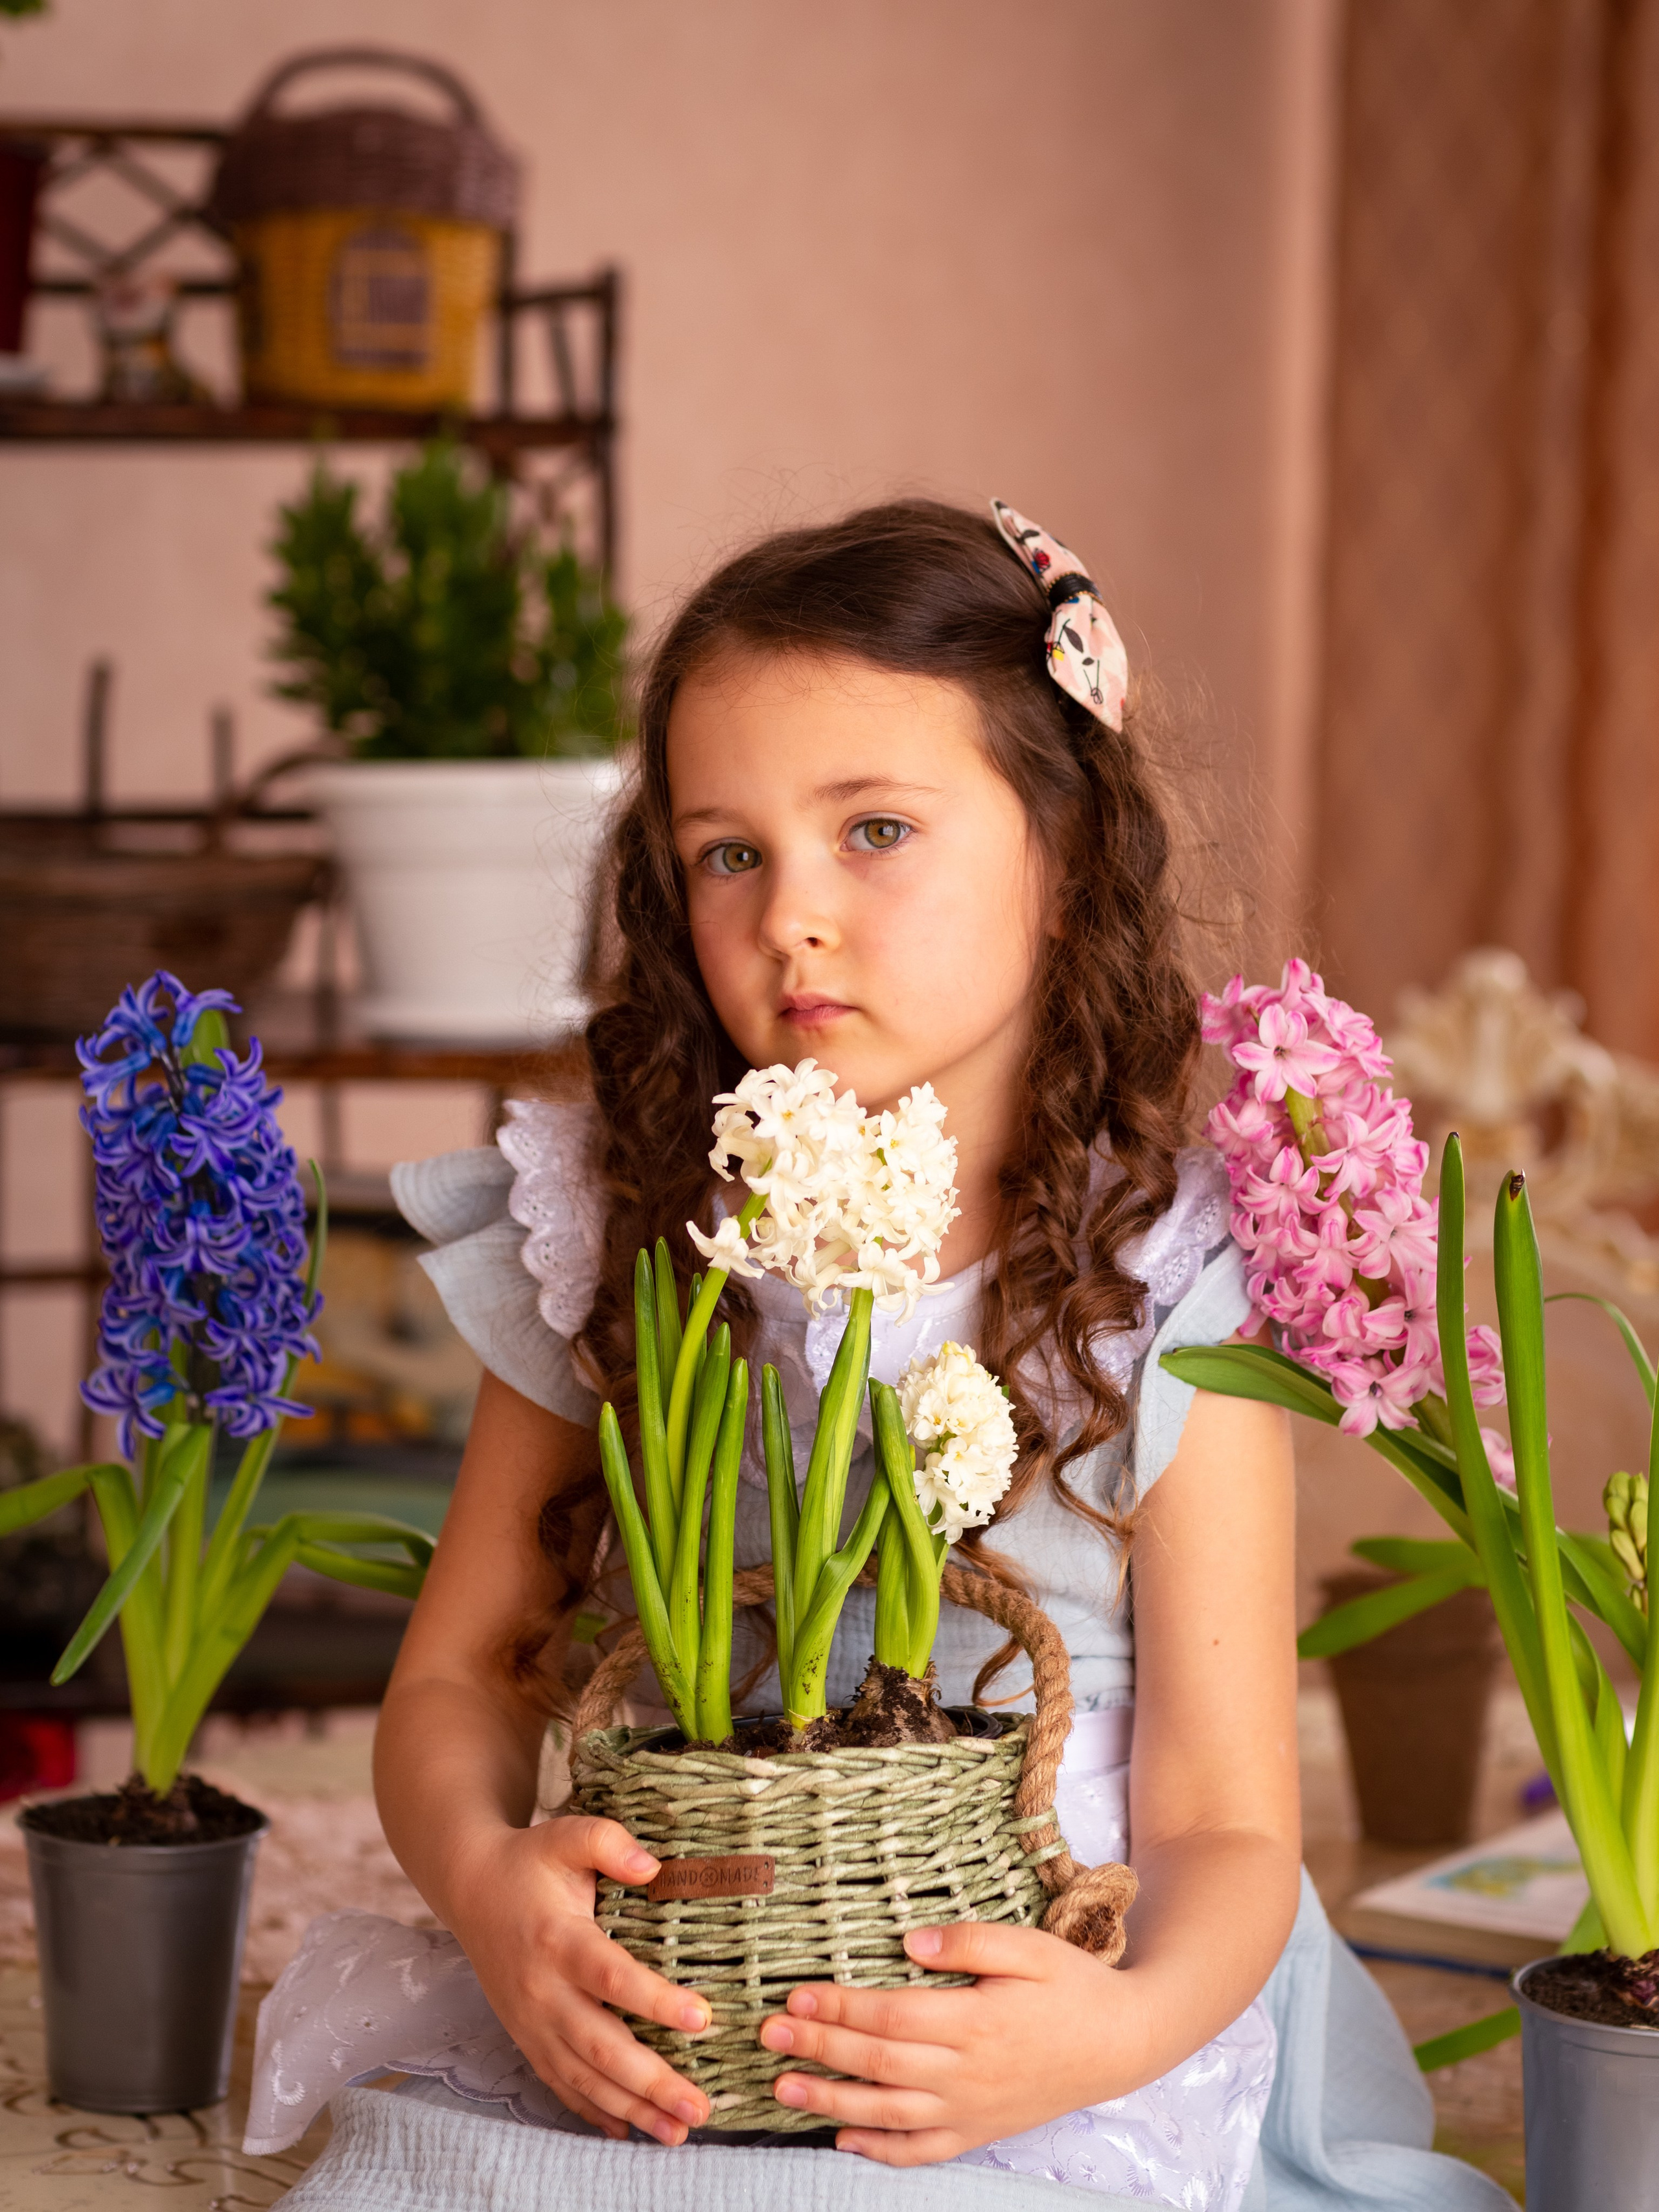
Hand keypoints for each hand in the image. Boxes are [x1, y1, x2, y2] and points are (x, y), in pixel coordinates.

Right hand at [445, 1813, 712, 2145]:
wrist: (470, 1889)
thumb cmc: (530, 1861)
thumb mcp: (567, 1835)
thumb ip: (609, 1842)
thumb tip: (654, 1867)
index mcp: (558, 1939)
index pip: (610, 1977)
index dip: (655, 2000)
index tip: (703, 2018)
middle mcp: (543, 1990)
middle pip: (601, 2046)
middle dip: (653, 2081)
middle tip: (701, 2106)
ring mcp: (532, 2022)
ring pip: (584, 2077)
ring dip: (632, 2108)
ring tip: (678, 2131)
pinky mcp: (527, 2038)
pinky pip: (561, 2084)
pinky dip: (594, 2111)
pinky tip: (628, 2130)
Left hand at [759, 1919, 1150, 2164]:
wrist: (1122, 2043)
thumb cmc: (1073, 1986)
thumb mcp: (1029, 1947)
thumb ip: (968, 1941)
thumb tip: (909, 1941)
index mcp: (976, 2022)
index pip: (891, 2017)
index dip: (839, 2008)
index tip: (795, 1995)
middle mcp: (967, 2073)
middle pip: (879, 2063)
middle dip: (819, 2049)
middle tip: (769, 2035)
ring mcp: (972, 2109)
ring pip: (888, 2113)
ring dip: (831, 2102)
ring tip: (783, 2088)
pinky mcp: (980, 2131)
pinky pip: (922, 2150)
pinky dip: (880, 2150)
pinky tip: (843, 2140)